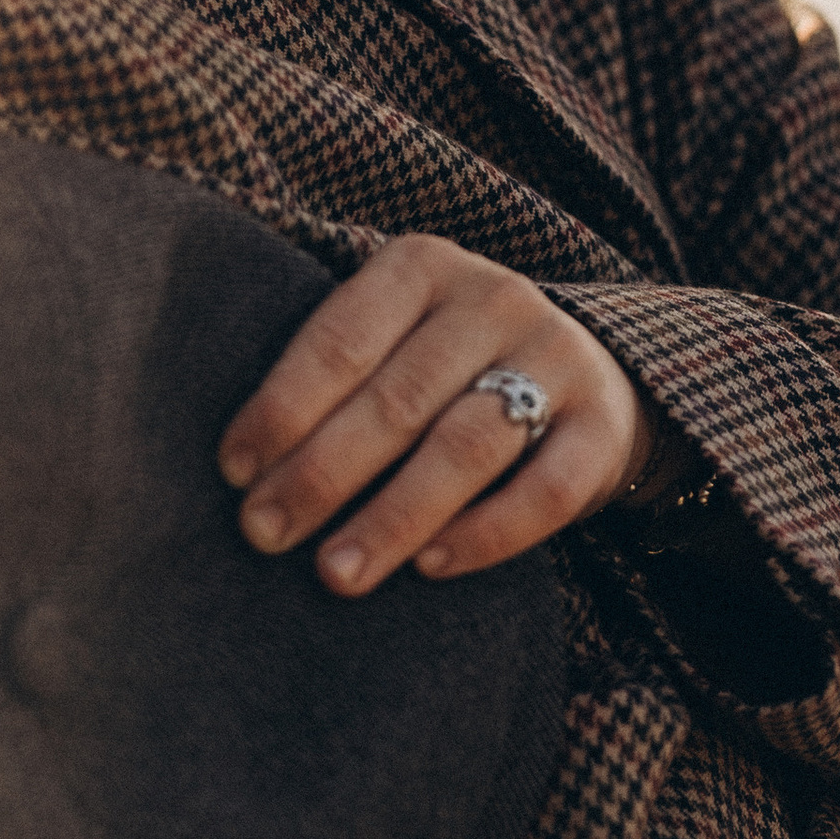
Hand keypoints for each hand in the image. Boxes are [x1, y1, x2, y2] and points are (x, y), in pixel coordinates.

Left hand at [217, 235, 653, 594]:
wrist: (587, 375)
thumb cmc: (445, 368)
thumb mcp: (393, 338)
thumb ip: (335, 377)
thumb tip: (242, 470)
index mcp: (423, 266)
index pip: (342, 338)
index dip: (283, 407)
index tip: (235, 472)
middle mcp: (495, 299)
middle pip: (398, 398)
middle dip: (322, 473)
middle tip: (264, 533)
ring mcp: (558, 359)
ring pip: (467, 445)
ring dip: (393, 515)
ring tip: (336, 572)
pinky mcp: (604, 426)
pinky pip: (546, 491)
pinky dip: (485, 533)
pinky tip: (429, 567)